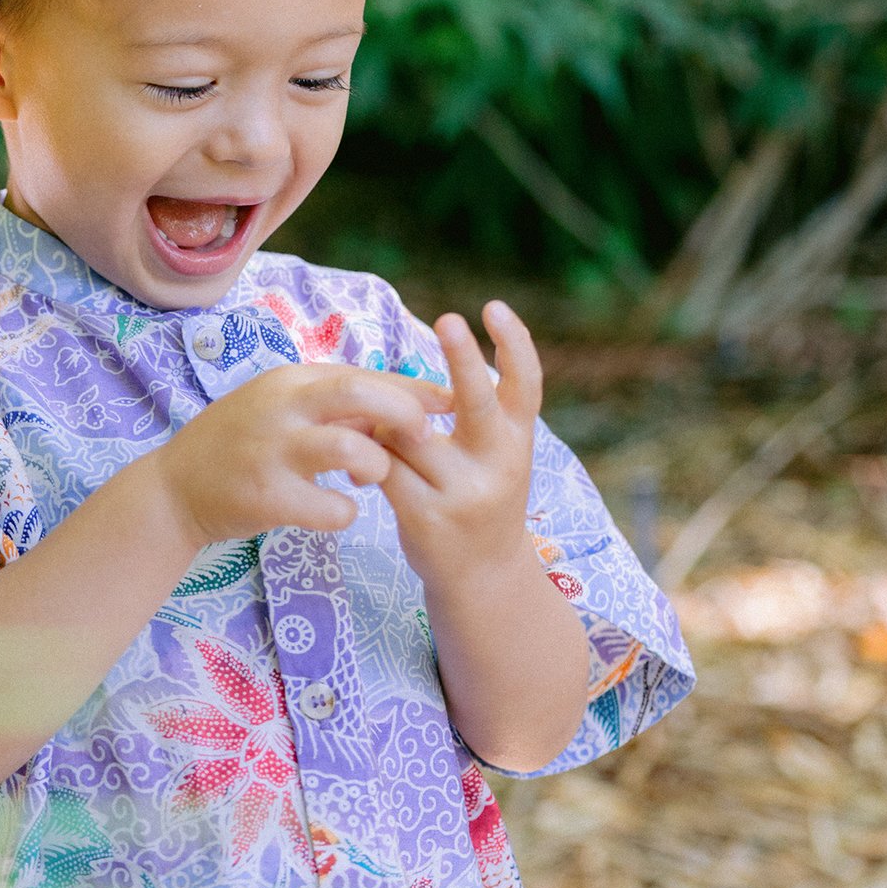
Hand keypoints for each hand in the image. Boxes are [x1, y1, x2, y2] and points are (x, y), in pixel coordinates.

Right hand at [141, 364, 451, 548]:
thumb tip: (405, 403)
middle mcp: (281, 407)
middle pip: (360, 393)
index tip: (450, 402)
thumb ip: (336, 405)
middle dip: (405, 413)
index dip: (414, 388)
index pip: (365, 373)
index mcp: (290, 380)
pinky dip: (346, 513)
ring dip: (376, 467)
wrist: (173, 488)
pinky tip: (336, 512)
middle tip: (427, 437)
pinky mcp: (265, 496)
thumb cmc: (240, 445)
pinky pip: (331, 508)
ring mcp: (271, 451)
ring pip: (351, 450)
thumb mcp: (282, 409)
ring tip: (369, 480)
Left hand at [377, 301, 543, 591]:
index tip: (494, 308)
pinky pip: (382, 466)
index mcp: (517, 441)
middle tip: (448, 320)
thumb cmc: (479, 498)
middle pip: (477, 402)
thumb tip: (405, 380)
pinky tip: (359, 468)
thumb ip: (474, 416)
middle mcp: (499, 465)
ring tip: (380, 441)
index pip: (526, 387)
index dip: (516, 346)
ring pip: (406, 430)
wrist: (484, 579)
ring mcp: (464, 493)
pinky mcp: (427, 517)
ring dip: (384, 425)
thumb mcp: (494, 456)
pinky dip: (366, 458)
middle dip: (463, 358)